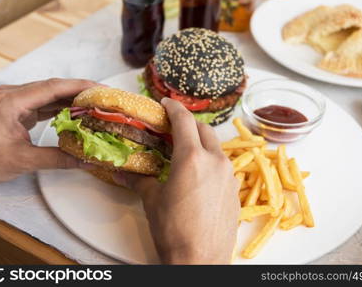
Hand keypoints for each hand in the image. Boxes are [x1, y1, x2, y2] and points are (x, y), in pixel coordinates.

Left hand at [0, 78, 97, 183]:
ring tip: (96, 106)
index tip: (102, 89)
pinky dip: (61, 108)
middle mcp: (12, 95)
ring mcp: (13, 100)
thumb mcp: (23, 161)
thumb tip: (87, 160)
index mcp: (12, 102)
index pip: (53, 88)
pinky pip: (43, 103)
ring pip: (50, 94)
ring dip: (72, 100)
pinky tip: (77, 113)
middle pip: (53, 87)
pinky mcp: (16, 109)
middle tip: (104, 99)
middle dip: (80, 92)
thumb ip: (58, 158)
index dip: (80, 87)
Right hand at [114, 97, 239, 263]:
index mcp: (192, 158)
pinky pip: (223, 167)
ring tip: (187, 152)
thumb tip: (125, 173)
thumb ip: (141, 181)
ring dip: (202, 143)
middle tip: (174, 127)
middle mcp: (215, 161)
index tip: (166, 103)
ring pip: (216, 148)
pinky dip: (211, 162)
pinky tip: (200, 176)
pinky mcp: (235, 190)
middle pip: (204, 130)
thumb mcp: (152, 201)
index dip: (174, 107)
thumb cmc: (173, 230)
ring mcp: (229, 175)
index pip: (184, 120)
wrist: (201, 259)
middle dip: (189, 124)